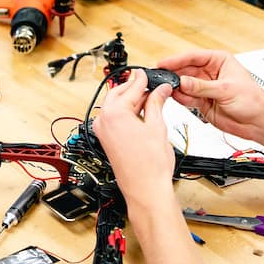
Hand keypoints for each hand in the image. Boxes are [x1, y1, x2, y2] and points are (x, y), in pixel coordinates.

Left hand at [91, 69, 178, 214]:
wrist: (145, 190)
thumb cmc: (150, 166)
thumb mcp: (157, 126)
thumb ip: (156, 103)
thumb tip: (160, 90)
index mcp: (114, 113)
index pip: (130, 87)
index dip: (143, 78)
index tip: (149, 73)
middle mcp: (103, 121)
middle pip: (119, 94)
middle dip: (135, 88)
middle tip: (151, 83)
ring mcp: (103, 131)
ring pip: (116, 106)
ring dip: (132, 100)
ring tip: (151, 98)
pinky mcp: (106, 140)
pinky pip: (115, 118)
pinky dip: (127, 112)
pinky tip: (141, 112)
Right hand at [158, 50, 263, 139]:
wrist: (258, 122)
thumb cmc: (253, 100)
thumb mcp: (226, 89)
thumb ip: (202, 86)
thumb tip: (183, 82)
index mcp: (219, 61)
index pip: (193, 57)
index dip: (177, 59)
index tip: (164, 63)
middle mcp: (210, 73)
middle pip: (185, 70)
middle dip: (174, 75)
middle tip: (162, 79)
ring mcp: (205, 88)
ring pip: (184, 85)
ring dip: (177, 88)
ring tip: (170, 90)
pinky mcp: (202, 102)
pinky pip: (187, 98)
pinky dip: (182, 99)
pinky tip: (179, 98)